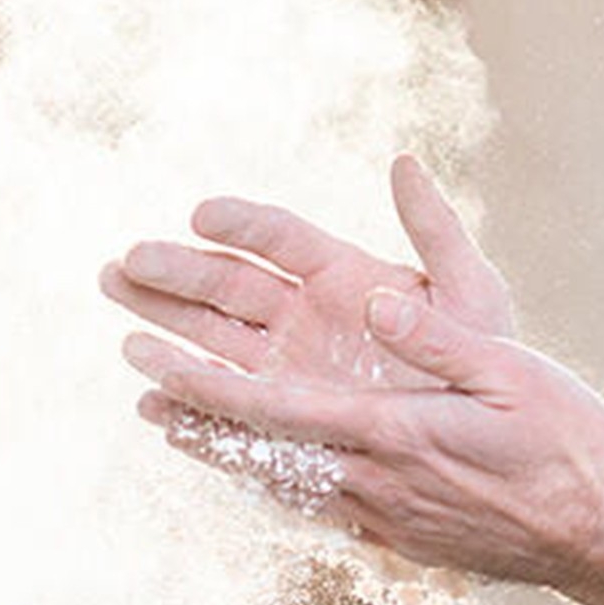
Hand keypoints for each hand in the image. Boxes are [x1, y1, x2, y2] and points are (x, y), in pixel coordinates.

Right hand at [100, 156, 513, 390]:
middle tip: (127, 261)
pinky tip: (151, 397)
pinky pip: (227, 405)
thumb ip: (437, 231)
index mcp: (341, 274)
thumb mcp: (472, 294)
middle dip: (175, 270)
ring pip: (211, 336)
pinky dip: (189, 401)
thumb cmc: (486, 362)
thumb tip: (404, 161)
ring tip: (113, 301)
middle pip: (226, 283)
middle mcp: (302, 315)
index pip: (279, 237)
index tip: (202, 215)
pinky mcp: (282, 416)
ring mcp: (286, 366)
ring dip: (161, 320)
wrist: (489, 443)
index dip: (240, 223)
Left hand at [133, 288, 603, 591]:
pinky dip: (269, 478)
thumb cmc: (564, 444)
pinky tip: (254, 467)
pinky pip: (313, 503)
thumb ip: (437, 338)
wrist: (599, 538)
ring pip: (278, 480)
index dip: (199, 388)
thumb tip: (376, 303)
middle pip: (256, 451)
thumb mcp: (511, 371)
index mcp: (390, 434)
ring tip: (168, 422)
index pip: (270, 412)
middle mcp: (371, 481)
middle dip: (189, 413)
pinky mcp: (397, 535)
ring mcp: (381, 515)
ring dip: (219, 449)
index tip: (145, 363)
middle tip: (133, 383)